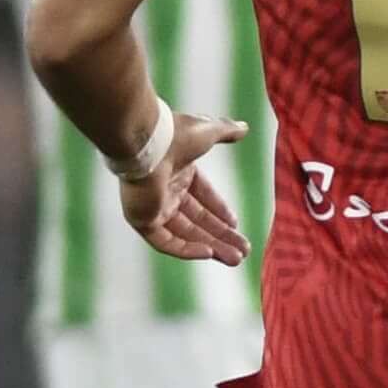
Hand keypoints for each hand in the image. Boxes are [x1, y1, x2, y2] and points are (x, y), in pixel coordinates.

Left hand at [116, 113, 250, 267]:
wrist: (149, 143)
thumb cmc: (176, 135)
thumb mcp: (210, 131)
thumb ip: (227, 131)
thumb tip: (244, 127)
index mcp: (179, 172)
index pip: (203, 197)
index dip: (220, 211)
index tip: (237, 224)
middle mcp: (166, 192)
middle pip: (197, 220)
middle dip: (222, 236)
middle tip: (244, 251)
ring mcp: (154, 207)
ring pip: (185, 234)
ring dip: (211, 247)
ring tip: (236, 259)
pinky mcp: (143, 220)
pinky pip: (166, 241)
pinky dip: (186, 249)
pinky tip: (209, 254)